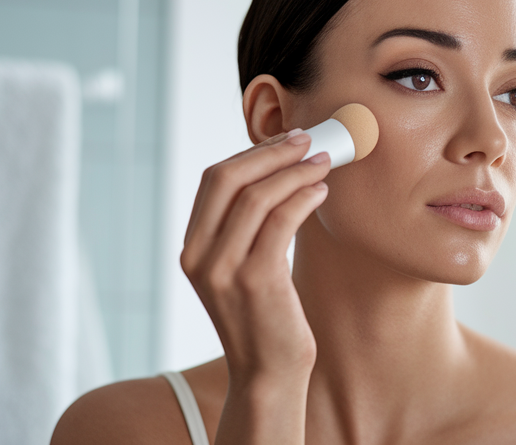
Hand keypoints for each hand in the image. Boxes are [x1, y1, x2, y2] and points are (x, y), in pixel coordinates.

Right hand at [180, 129, 328, 382]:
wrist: (268, 375)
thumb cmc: (265, 318)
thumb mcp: (242, 269)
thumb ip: (246, 229)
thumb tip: (279, 173)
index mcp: (192, 249)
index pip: (214, 180)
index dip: (252, 153)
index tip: (286, 141)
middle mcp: (199, 256)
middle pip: (227, 178)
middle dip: (271, 152)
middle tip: (307, 141)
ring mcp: (224, 269)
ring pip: (256, 196)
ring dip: (294, 171)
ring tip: (323, 164)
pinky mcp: (256, 280)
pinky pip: (279, 221)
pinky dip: (302, 198)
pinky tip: (320, 192)